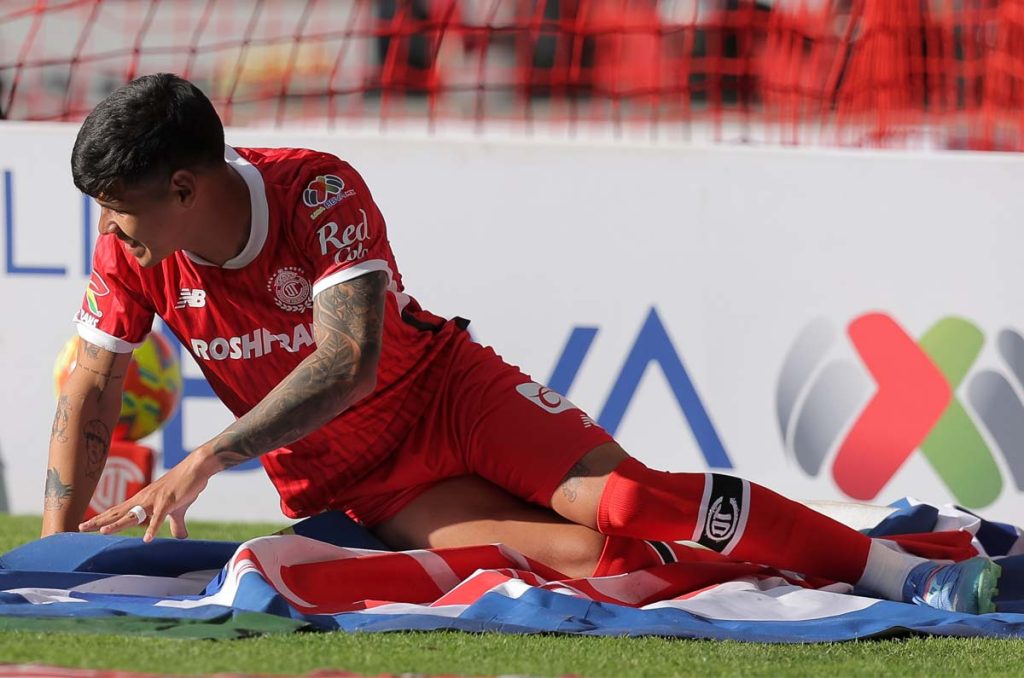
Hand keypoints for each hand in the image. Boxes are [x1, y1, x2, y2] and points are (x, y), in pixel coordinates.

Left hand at [78, 446, 220, 541]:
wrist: (197, 468)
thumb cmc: (185, 486)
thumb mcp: (178, 509)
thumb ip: (176, 524)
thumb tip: (180, 537)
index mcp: (142, 500)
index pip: (117, 511)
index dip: (101, 518)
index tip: (85, 525)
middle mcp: (144, 499)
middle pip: (118, 512)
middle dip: (100, 521)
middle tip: (80, 528)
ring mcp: (155, 500)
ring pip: (133, 514)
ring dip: (118, 524)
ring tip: (103, 532)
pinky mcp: (169, 502)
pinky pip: (159, 517)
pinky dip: (152, 528)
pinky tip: (146, 539)